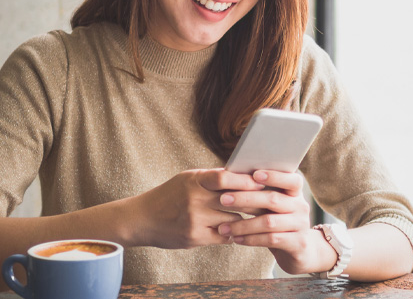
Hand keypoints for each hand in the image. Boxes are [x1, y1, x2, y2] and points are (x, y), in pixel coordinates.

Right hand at [133, 169, 264, 248]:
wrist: (142, 219)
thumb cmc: (170, 195)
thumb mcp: (188, 179)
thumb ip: (213, 178)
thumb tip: (244, 174)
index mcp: (194, 180)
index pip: (225, 178)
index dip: (246, 181)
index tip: (262, 183)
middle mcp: (194, 199)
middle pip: (234, 201)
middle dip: (254, 202)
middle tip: (270, 202)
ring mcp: (195, 220)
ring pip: (233, 220)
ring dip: (244, 219)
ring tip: (255, 217)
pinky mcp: (195, 238)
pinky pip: (225, 237)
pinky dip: (234, 233)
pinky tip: (238, 230)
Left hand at [215, 170, 334, 274]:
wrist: (300, 251)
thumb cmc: (278, 221)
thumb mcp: (273, 206)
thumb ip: (260, 193)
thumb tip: (231, 179)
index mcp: (295, 192)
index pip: (291, 179)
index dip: (274, 176)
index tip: (254, 174)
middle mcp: (300, 206)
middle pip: (273, 199)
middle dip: (246, 198)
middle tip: (223, 199)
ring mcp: (301, 225)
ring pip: (269, 222)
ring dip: (243, 225)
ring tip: (223, 228)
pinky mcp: (298, 243)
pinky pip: (271, 239)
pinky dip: (251, 239)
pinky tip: (236, 239)